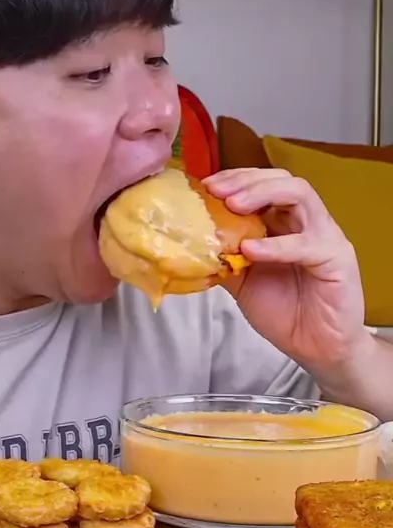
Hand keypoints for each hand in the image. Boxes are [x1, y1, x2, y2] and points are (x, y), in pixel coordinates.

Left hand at [204, 168, 365, 369]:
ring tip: (234, 205)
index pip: (265, 183)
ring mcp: (325, 237)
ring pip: (301, 195)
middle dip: (247, 180)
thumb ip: (223, 258)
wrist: (317, 349)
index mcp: (286, 223)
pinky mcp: (337, 260)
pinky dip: (276, 244)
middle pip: (283, 180)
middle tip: (217, 190)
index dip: (236, 179)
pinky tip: (250, 249)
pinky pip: (308, 243)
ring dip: (263, 195)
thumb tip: (189, 243)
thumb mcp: (243, 281)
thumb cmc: (286, 312)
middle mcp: (308, 223)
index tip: (206, 186)